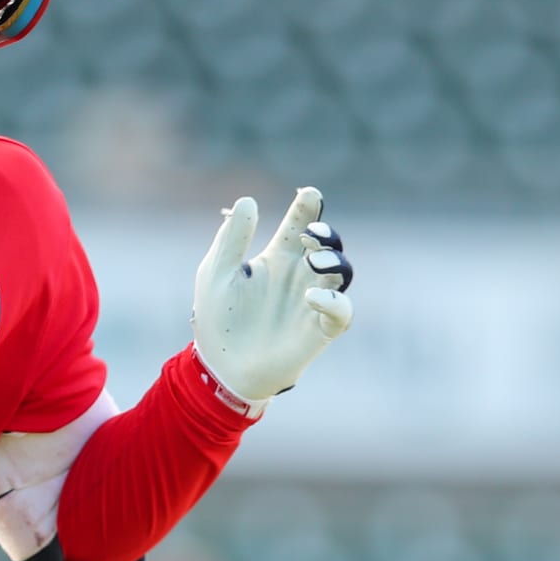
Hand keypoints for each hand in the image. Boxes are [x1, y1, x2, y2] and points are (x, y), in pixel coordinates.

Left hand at [190, 186, 353, 405]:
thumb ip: (231, 238)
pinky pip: (342, 311)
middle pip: (328, 245)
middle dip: (326, 234)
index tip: (309, 194)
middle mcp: (299, 277)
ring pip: (343, 271)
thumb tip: (248, 200)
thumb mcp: (217, 273)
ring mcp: (312, 302)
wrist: (221, 367)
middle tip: (309, 235)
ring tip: (313, 259)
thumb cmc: (218, 319)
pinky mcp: (319, 330)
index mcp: (276, 259)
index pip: (299, 226)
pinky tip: (312, 296)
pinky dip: (334, 299)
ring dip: (334, 260)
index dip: (308, 208)